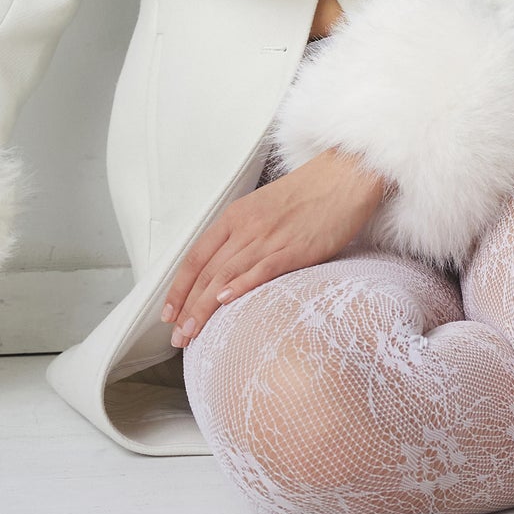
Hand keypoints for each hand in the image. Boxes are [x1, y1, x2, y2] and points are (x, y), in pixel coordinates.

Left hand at [159, 148, 388, 346]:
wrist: (345, 177)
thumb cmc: (310, 194)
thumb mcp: (265, 208)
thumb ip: (244, 234)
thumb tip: (228, 268)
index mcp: (236, 216)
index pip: (196, 257)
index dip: (179, 287)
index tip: (168, 313)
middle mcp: (246, 227)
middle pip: (207, 272)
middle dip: (187, 307)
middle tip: (177, 336)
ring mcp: (269, 238)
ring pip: (226, 276)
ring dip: (204, 308)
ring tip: (192, 333)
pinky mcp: (295, 249)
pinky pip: (261, 269)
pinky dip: (241, 286)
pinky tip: (225, 303)